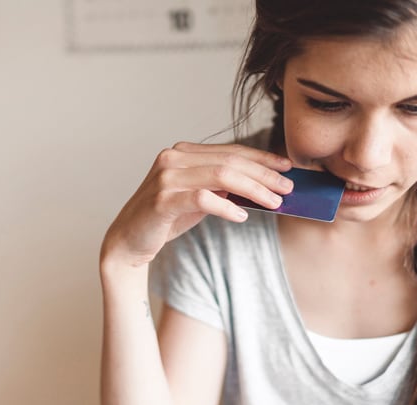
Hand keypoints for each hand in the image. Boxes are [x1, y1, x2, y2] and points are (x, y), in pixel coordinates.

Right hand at [101, 142, 292, 267]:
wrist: (129, 241)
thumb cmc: (164, 219)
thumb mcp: (197, 199)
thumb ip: (221, 187)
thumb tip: (260, 185)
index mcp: (183, 152)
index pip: (230, 151)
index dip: (261, 158)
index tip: (286, 167)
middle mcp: (173, 158)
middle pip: (230, 161)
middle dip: (264, 174)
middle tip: (287, 187)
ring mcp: (166, 177)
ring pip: (221, 176)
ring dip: (253, 189)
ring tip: (274, 202)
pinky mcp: (162, 199)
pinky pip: (203, 199)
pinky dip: (227, 208)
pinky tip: (242, 217)